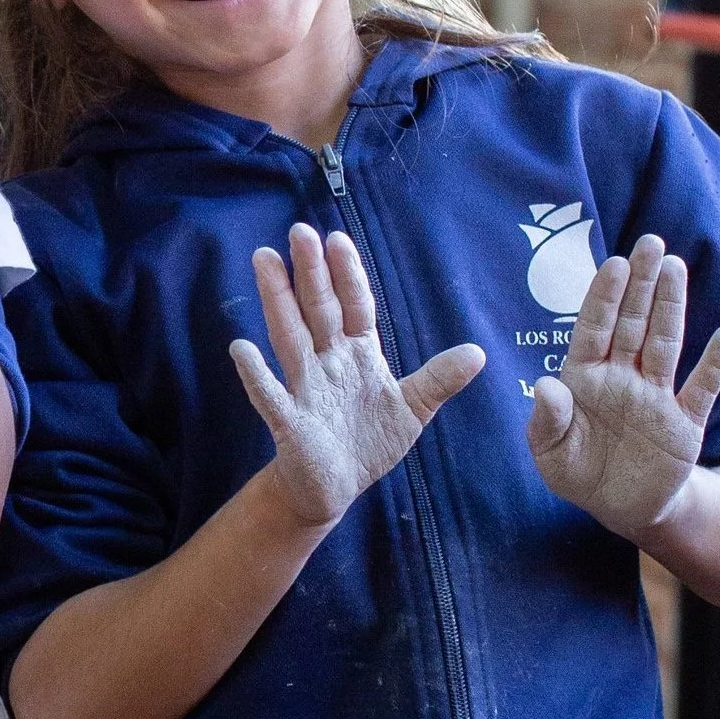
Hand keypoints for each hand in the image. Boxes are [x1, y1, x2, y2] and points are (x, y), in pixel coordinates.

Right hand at [230, 224, 485, 527]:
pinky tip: (241, 349)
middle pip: (318, 310)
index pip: (354, 307)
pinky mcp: (290, 422)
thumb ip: (439, 379)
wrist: (333, 487)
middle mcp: (326, 362)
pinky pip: (271, 395)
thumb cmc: (368, 441)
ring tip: (265, 260)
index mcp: (357, 355)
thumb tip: (478, 351)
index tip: (337, 239)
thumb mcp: (412, 409)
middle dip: (310, 272)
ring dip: (277, 300)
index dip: (347, 275)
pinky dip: (256, 374)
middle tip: (299, 231)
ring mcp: (305, 389)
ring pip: (290, 337)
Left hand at [528, 233, 719, 540]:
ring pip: (665, 343)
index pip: (593, 328)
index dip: (603, 296)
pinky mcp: (685, 424)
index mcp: (584, 378)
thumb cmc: (577, 471)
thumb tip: (548, 386)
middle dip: (641, 284)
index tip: (613, 262)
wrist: (620, 507)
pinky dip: (715, 363)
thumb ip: (547, 420)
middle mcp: (622, 378)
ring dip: (671, 307)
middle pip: (633, 323)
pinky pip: (702, 388)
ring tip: (676, 267)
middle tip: (651, 242)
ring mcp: (656, 397)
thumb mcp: (550, 453)